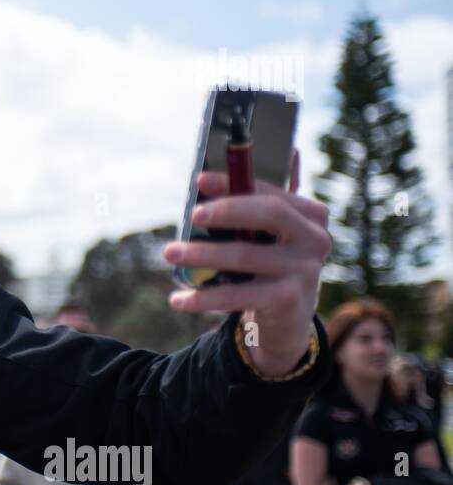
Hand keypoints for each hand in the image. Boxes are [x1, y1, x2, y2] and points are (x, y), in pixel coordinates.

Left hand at [163, 149, 330, 376]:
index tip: (199, 180)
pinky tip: (178, 298)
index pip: (270, 192)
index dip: (233, 183)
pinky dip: (203, 297)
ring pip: (246, 255)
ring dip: (202, 253)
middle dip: (227, 210)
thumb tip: (234, 165)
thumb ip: (258, 201)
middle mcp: (314, 239)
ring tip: (170, 252)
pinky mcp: (287, 301)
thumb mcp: (270, 233)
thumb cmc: (270, 263)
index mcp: (310, 214)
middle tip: (192, 214)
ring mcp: (304, 271)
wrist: (287, 319)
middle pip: (270, 214)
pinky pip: (237, 296)